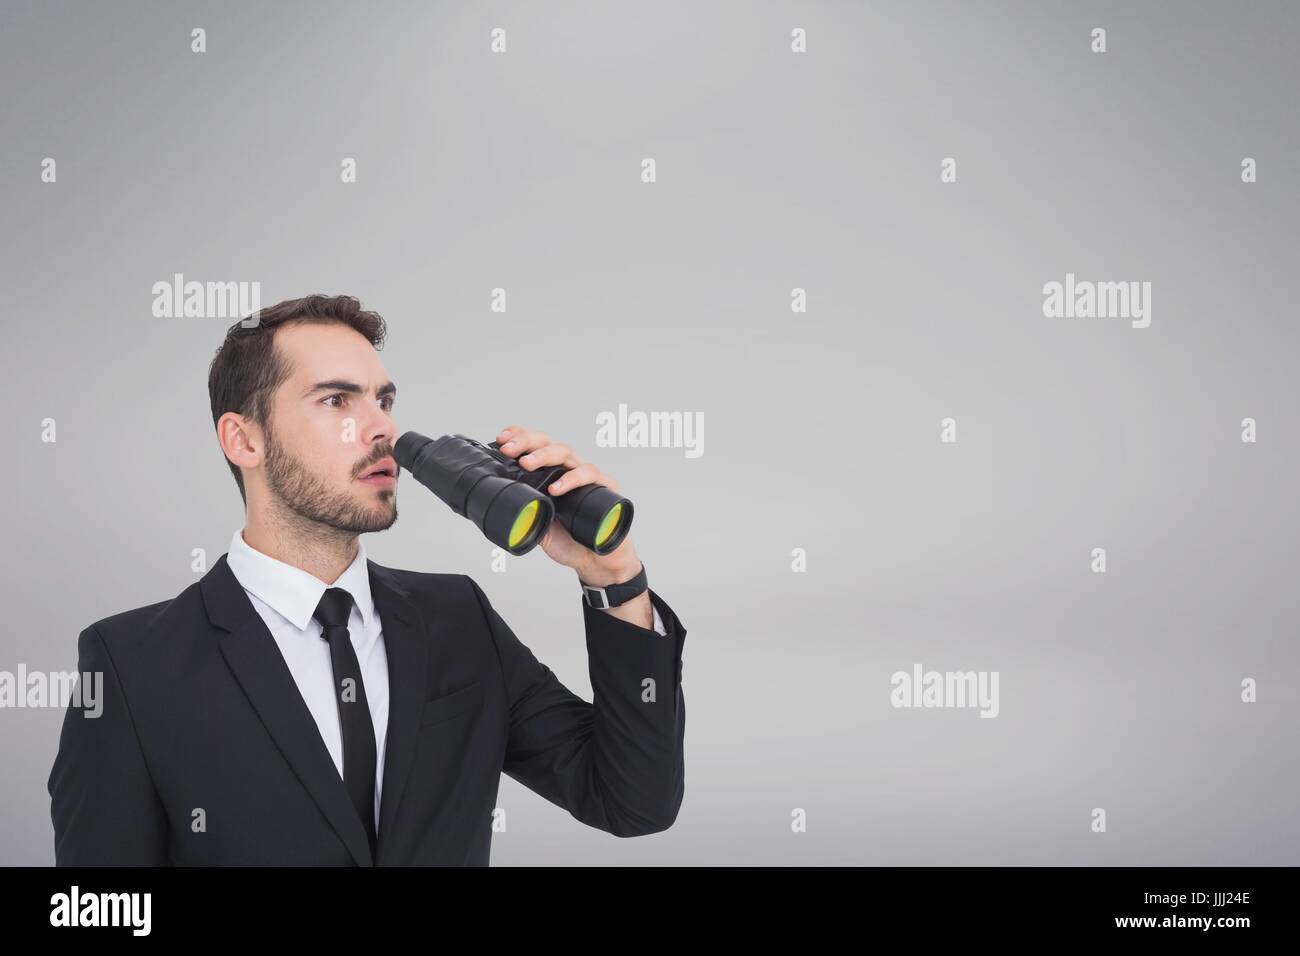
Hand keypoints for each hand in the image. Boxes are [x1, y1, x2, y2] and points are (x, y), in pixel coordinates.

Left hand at [494, 425, 641, 585]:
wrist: (598, 561)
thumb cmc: (571, 542)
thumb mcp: (540, 530)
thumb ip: (526, 518)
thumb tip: (502, 515)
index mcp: (551, 476)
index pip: (535, 447)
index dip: (520, 438)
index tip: (502, 439)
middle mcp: (568, 471)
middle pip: (548, 444)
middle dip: (526, 442)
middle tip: (509, 449)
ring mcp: (587, 478)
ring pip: (566, 453)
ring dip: (545, 455)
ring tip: (527, 464)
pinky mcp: (606, 488)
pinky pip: (590, 475)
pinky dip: (572, 479)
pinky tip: (557, 488)